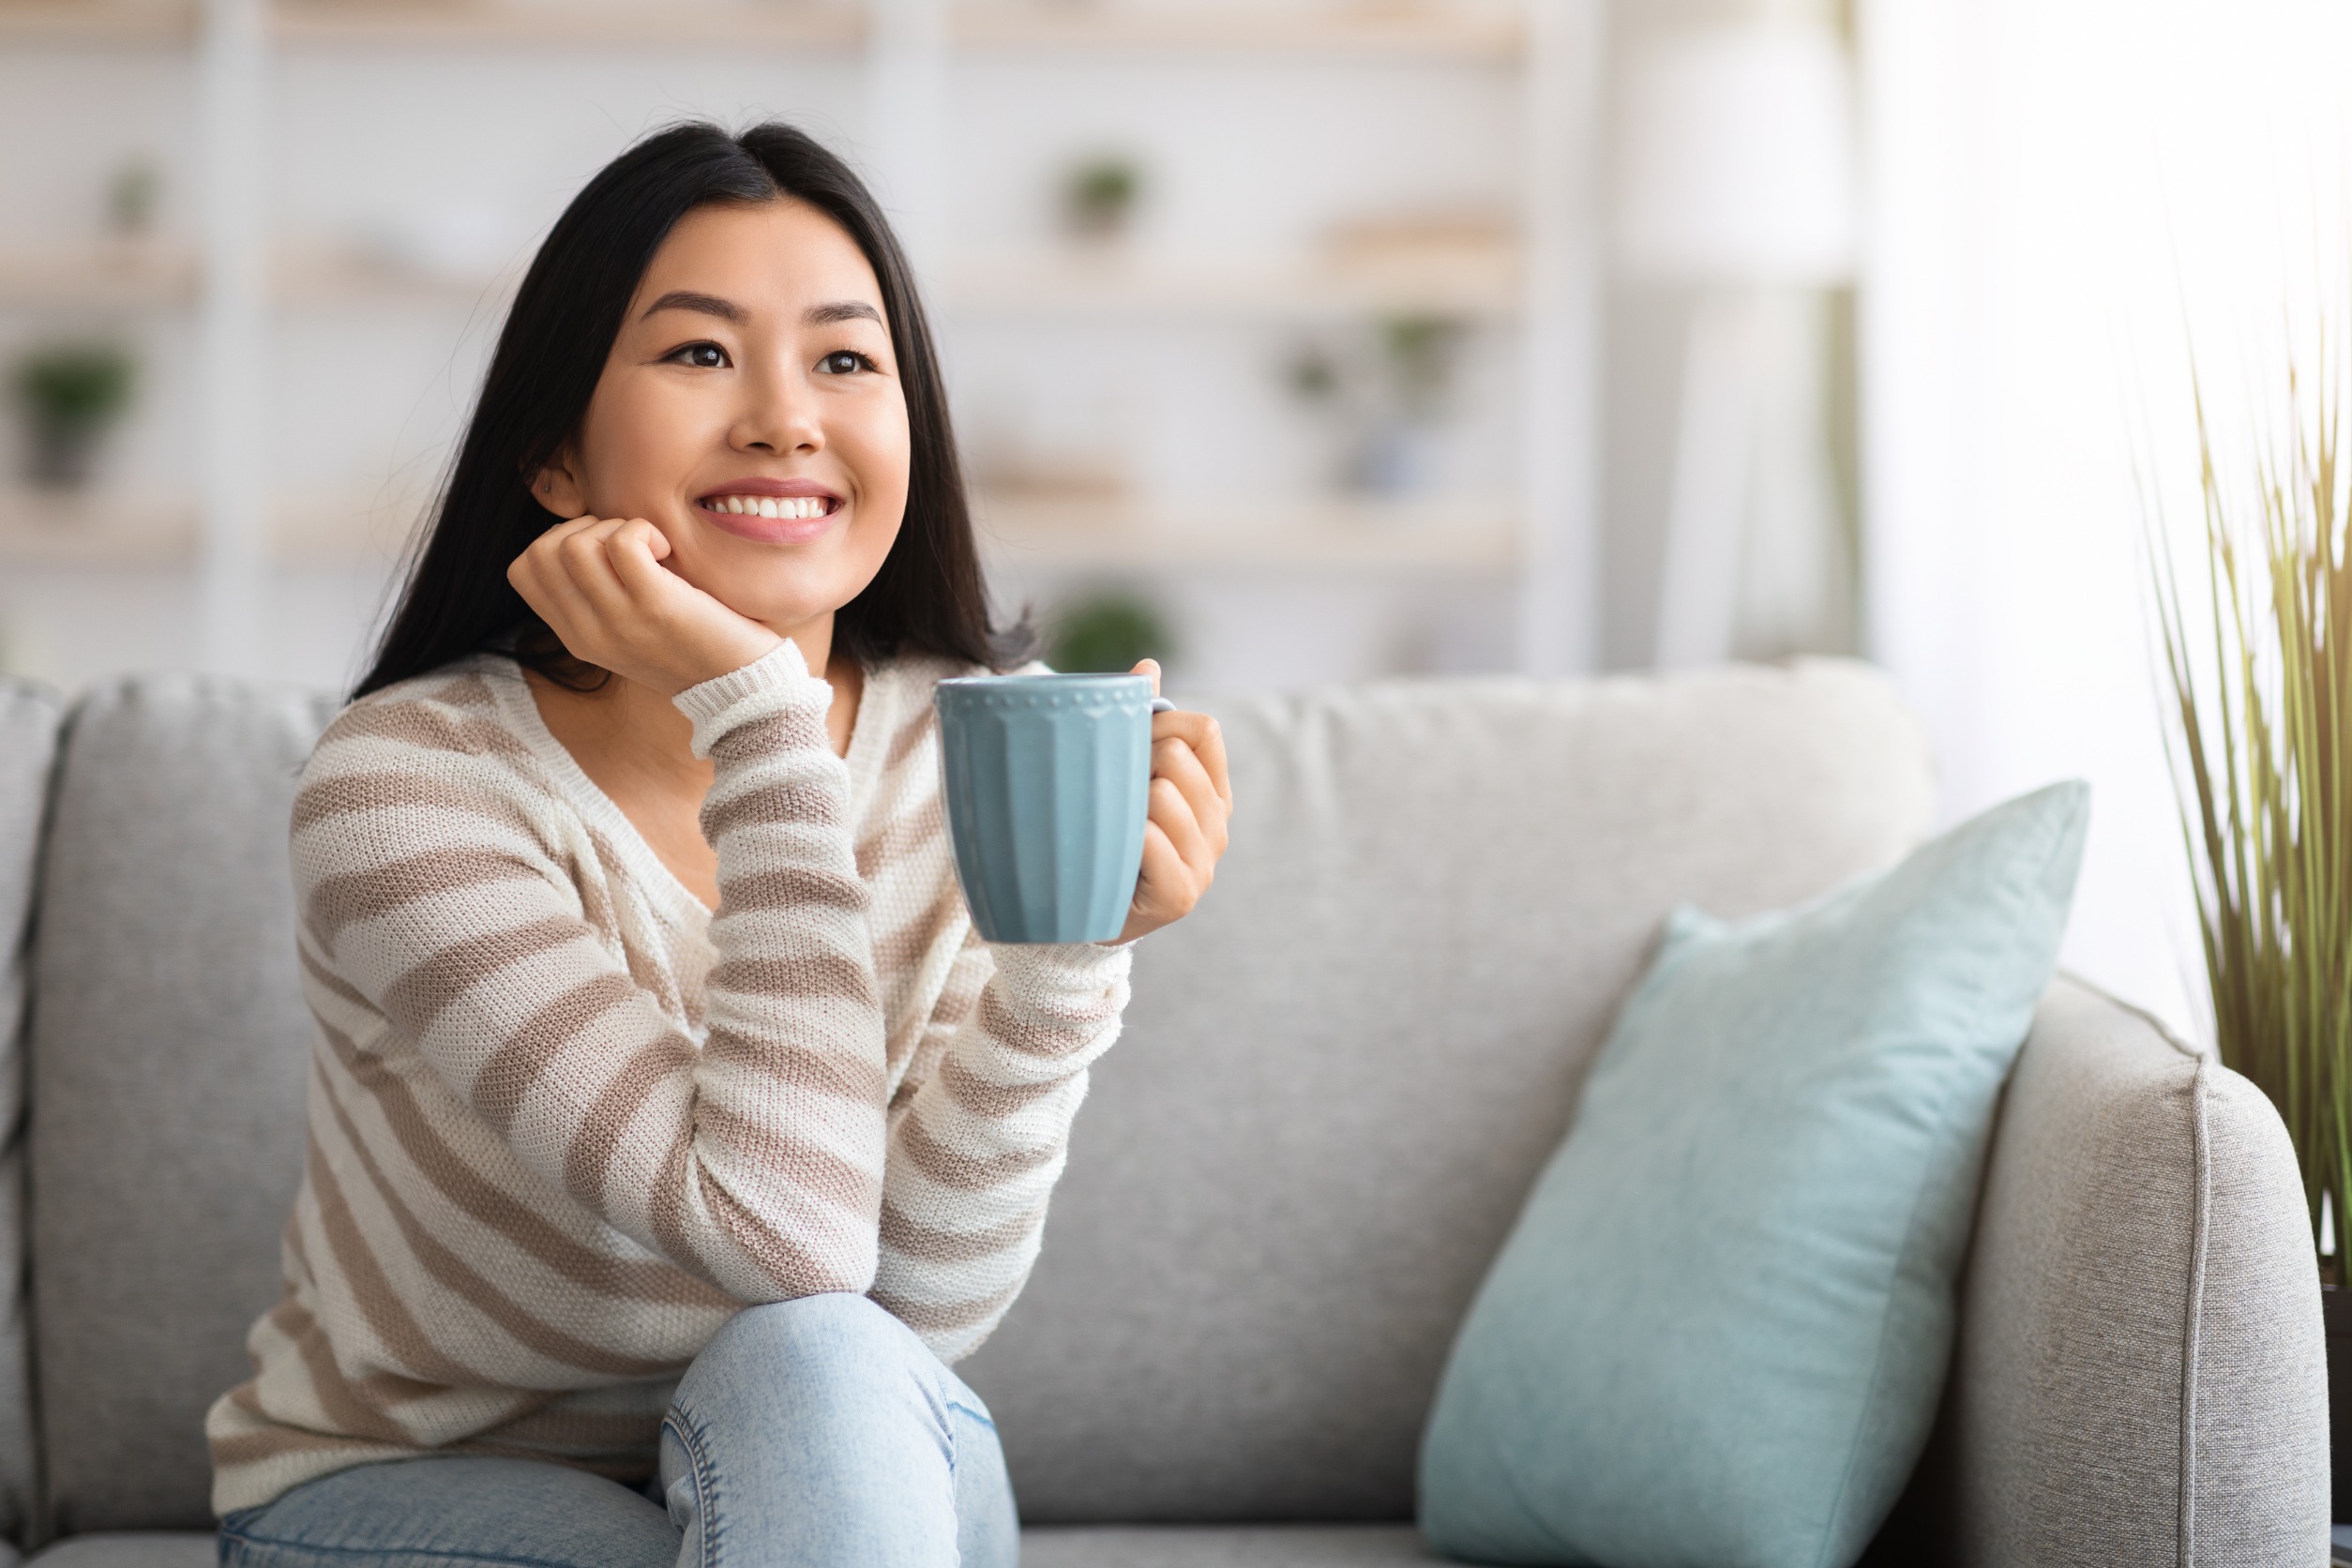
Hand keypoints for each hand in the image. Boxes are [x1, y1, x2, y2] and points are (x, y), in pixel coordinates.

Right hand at [507, 515, 783, 696]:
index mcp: (577, 636)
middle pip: (541, 552)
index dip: (555, 540)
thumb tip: (582, 535)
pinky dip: (644, 530)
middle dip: (582, 528)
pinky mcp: (656, 607)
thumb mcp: (628, 629)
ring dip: (614, 527)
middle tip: (626, 544)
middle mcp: (589, 633)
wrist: (740, 687)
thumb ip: (597, 596)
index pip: (522, 571)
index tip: (602, 549)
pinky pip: (623, 543)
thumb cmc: (693, 644)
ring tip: (650, 549)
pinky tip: (667, 551)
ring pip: (574, 545)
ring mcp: (619, 621)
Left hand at [1113, 659, 1232, 944]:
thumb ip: (1140, 722)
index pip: (1203, 730)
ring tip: (1110, 830)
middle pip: (1178, 756)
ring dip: (1123, 806)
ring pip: (1162, 794)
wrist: (1082, 916)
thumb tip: (1148, 665)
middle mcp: (1217, 825)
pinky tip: (1112, 857)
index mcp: (1211, 791)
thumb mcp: (1126, 778)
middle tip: (1110, 796)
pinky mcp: (1181, 896)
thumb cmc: (1106, 836)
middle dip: (1133, 764)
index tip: (1126, 744)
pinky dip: (1123, 841)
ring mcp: (1204, 863)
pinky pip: (1149, 840)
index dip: (1159, 722)